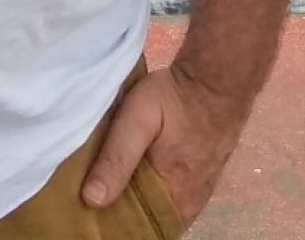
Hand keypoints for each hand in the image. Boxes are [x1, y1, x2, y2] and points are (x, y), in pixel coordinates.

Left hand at [80, 64, 247, 225]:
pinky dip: (151, 189)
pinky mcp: (201, 174)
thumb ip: (116, 159)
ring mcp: (198, 189)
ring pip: (160, 206)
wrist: (216, 79)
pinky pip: (171, 194)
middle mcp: (189, 202)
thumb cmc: (175, 98)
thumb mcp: (136, 120)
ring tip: (108, 181)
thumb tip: (92, 200)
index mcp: (175, 197)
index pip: (140, 228)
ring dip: (136, 199)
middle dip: (123, 210)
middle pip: (150, 218)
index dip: (113, 222)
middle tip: (92, 192)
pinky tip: (131, 174)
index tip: (88, 212)